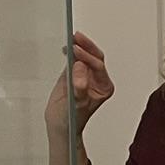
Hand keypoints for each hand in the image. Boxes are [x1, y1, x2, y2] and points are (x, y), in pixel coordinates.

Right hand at [44, 31, 113, 164]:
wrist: (61, 126)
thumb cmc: (71, 119)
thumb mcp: (76, 103)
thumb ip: (79, 85)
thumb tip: (79, 66)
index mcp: (104, 87)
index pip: (98, 66)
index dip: (87, 57)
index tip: (76, 51)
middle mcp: (97, 80)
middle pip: (95, 57)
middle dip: (86, 47)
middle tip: (76, 38)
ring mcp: (86, 75)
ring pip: (86, 56)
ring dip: (79, 46)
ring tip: (71, 38)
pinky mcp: (75, 73)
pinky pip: (75, 59)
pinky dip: (71, 52)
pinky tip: (66, 48)